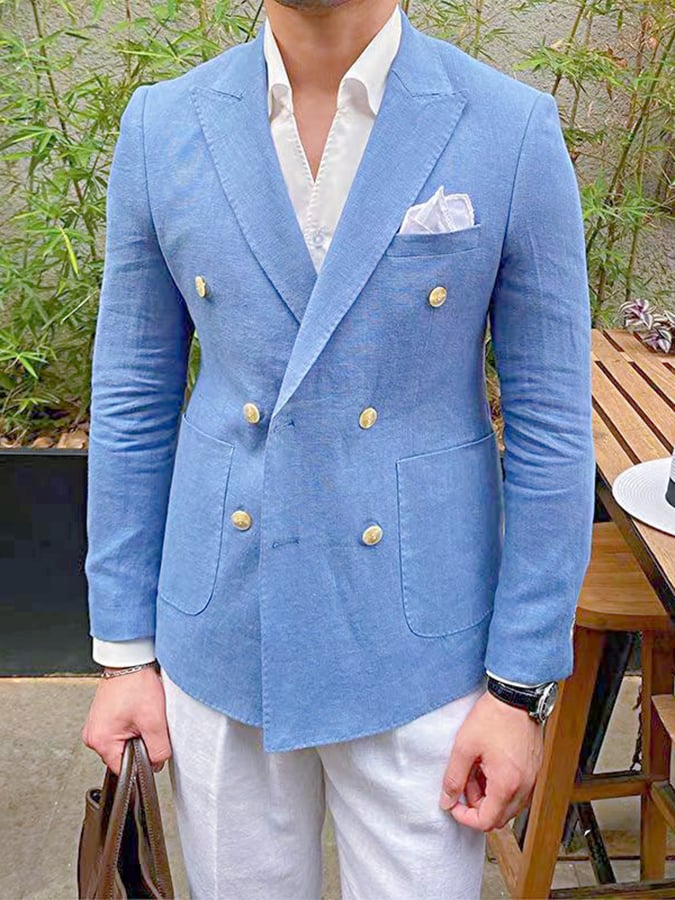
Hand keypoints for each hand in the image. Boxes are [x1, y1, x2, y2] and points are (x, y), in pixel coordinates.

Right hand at [81, 665, 171, 775]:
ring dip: (134, 734)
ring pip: (121, 743)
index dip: (140, 762)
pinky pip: (118, 731)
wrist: (130, 660)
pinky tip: (136, 711)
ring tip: (140, 714)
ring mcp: (95, 725)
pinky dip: (130, 725)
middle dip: (138, 745)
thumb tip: (157, 765)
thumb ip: (158, 750)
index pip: (123, 770)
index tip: (150, 747)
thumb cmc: (137, 684)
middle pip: (122, 756)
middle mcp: (92, 735)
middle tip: (146, 724)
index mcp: (101, 741)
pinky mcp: (101, 717)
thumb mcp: (154, 722)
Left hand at [439, 690, 543, 830]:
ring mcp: (532, 779)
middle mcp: (524, 787)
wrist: (516, 696)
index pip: (486, 821)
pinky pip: (517, 791)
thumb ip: (454, 778)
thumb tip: (447, 801)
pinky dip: (501, 787)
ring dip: (489, 796)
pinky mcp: (534, 769)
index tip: (454, 804)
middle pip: (499, 817)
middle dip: (477, 806)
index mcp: (507, 785)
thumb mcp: (464, 747)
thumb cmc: (493, 717)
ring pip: (508, 805)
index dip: (465, 817)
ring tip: (475, 770)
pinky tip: (489, 765)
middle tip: (464, 783)